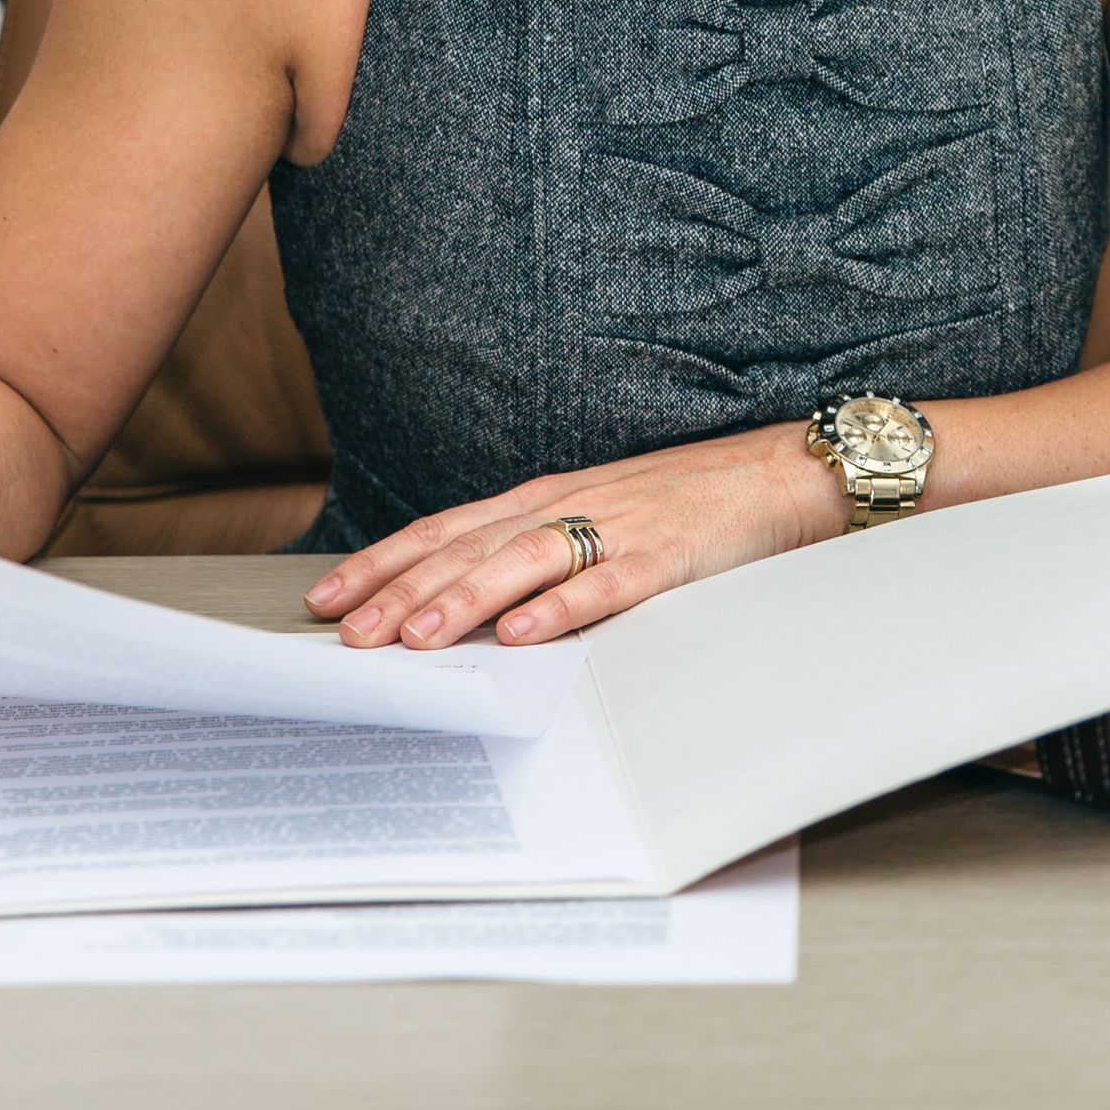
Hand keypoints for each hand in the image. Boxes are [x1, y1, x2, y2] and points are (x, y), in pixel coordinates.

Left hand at [305, 424, 840, 649]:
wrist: (783, 473)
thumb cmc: (688, 502)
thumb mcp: (599, 514)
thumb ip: (539, 549)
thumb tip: (467, 598)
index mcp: (548, 496)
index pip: (445, 528)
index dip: (382, 562)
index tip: (326, 596)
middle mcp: (570, 505)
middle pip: (469, 548)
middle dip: (401, 591)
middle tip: (347, 635)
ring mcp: (618, 528)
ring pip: (524, 562)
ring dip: (465, 600)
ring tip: (415, 637)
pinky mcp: (668, 556)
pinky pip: (609, 585)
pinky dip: (564, 608)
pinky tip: (526, 634)